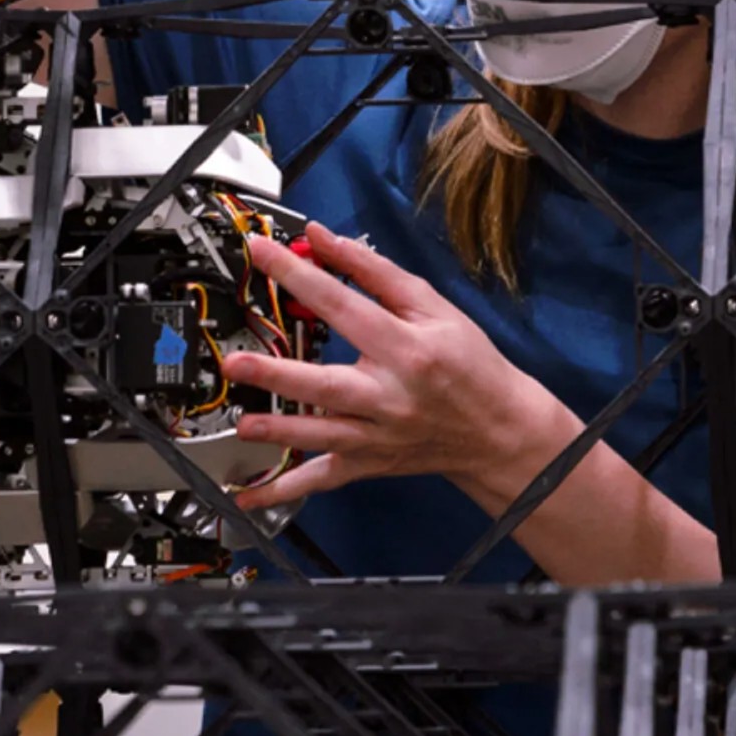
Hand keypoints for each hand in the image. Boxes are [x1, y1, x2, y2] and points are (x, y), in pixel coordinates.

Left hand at [220, 224, 556, 513]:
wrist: (499, 428)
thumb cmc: (468, 362)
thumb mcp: (432, 306)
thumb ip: (374, 271)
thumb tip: (323, 238)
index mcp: (405, 349)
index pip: (343, 306)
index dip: (300, 276)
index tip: (260, 251)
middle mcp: (389, 396)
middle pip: (327, 385)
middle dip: (278, 375)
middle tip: (235, 364)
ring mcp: (378, 436)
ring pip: (321, 436)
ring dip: (278, 432)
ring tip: (242, 424)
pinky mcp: (370, 463)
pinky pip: (323, 479)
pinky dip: (286, 490)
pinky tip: (250, 496)